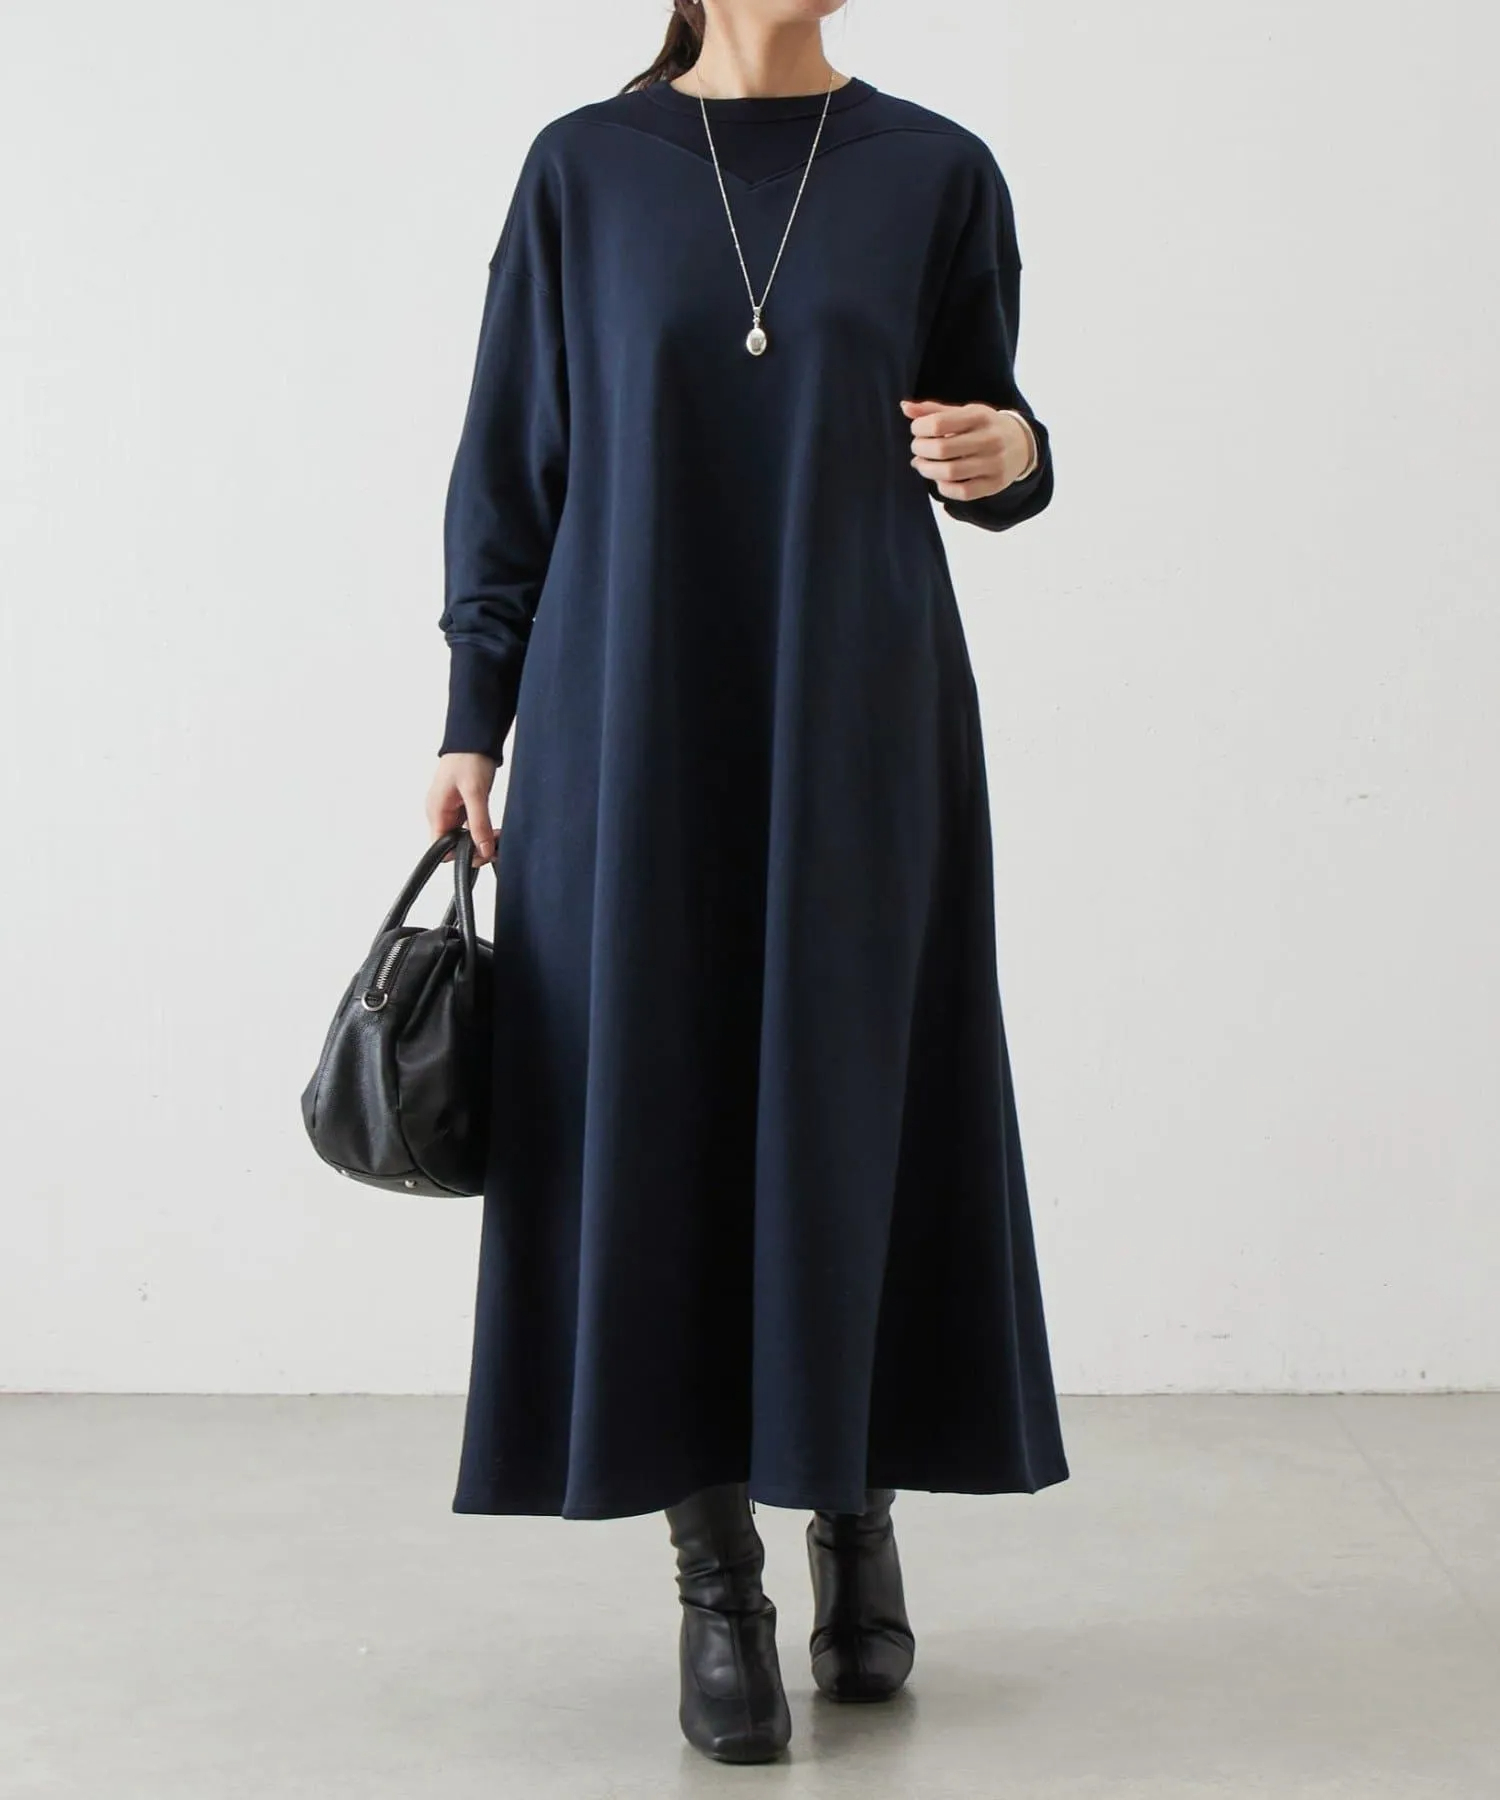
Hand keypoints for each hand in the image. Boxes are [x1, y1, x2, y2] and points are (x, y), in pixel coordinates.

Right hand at [426, 753, 497, 865]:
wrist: (475, 736)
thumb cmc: (468, 758)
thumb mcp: (475, 792)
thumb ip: (478, 823)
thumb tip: (483, 850)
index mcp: (436, 811)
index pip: (440, 849)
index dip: (460, 856)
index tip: (482, 853)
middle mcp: (440, 813)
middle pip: (452, 846)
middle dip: (474, 848)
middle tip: (495, 843)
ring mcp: (451, 809)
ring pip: (463, 837)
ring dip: (480, 839)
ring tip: (497, 835)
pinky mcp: (462, 805)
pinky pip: (469, 826)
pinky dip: (482, 830)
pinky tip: (493, 828)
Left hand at [901, 399, 1035, 501]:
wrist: (1022, 444)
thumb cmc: (984, 426)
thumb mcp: (964, 413)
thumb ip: (934, 411)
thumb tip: (904, 407)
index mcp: (979, 416)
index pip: (940, 423)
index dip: (919, 428)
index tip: (916, 430)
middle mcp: (989, 439)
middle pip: (942, 449)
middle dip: (921, 449)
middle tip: (917, 448)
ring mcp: (993, 463)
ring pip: (950, 472)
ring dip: (928, 469)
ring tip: (922, 464)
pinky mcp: (994, 484)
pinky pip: (962, 491)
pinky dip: (944, 487)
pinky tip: (939, 479)